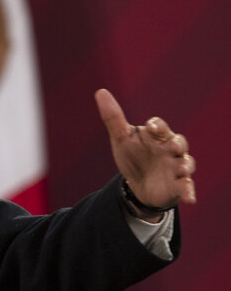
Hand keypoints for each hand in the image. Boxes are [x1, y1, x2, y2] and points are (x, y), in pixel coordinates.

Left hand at [95, 89, 195, 217]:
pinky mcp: (179, 185)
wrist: (138, 184)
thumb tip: (101, 91)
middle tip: (173, 147)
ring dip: (185, 166)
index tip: (150, 127)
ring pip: (186, 163)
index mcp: (157, 136)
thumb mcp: (121, 138)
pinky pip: (187, 187)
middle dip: (177, 144)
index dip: (156, 126)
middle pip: (179, 143)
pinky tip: (189, 199)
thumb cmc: (133, 155)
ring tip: (181, 170)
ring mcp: (176, 167)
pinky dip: (189, 191)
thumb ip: (113, 118)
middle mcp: (170, 150)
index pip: (159, 127)